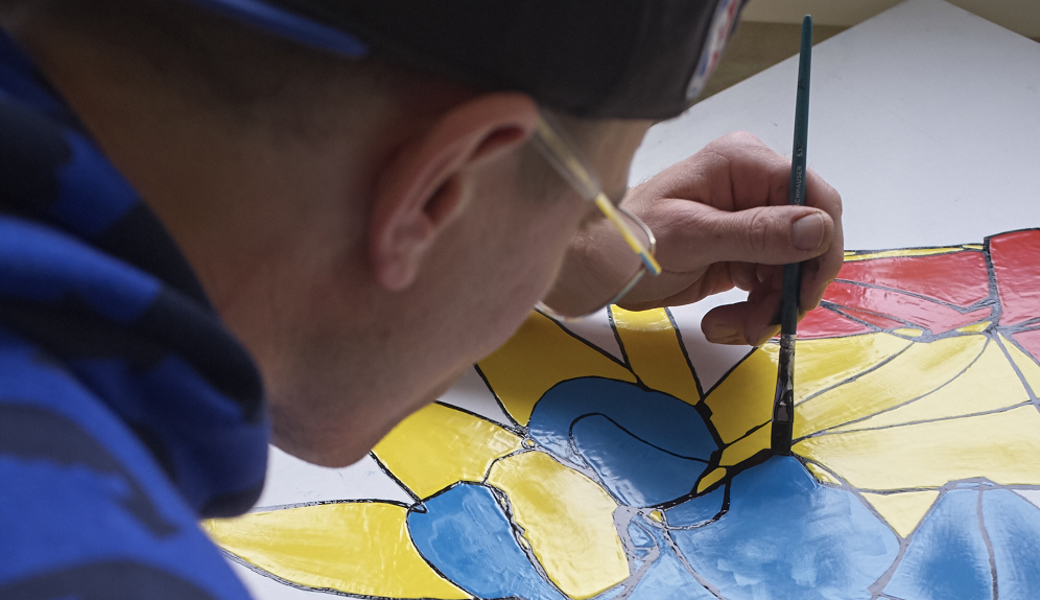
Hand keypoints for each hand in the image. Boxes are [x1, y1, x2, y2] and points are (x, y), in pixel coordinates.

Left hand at [617, 132, 842, 345]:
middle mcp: (753, 188)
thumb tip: (818, 229)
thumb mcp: (693, 236)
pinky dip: (753, 312)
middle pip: (807, 240)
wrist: (596, 268)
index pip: (814, 195)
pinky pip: (768, 287)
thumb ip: (756, 233)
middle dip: (789, 288)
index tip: (808, 288)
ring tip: (729, 329)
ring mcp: (749, 223)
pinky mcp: (741, 255)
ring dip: (768, 308)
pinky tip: (721, 324)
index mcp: (743, 163)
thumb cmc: (631, 239)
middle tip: (763, 324)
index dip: (822, 244)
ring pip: (790, 271)